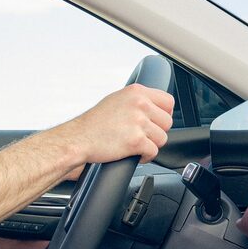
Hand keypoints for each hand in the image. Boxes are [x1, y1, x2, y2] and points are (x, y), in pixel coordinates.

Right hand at [51, 84, 174, 165]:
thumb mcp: (116, 100)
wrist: (78, 138)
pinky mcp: (136, 140)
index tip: (156, 122)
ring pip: (162, 138)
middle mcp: (139, 104)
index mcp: (136, 92)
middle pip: (167, 122)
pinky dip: (145, 156)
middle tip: (142, 135)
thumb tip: (154, 106)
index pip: (168, 101)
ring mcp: (138, 122)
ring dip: (151, 145)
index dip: (164, 114)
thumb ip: (137, 100)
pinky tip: (134, 154)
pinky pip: (153, 152)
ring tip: (136, 145)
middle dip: (157, 132)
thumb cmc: (93, 123)